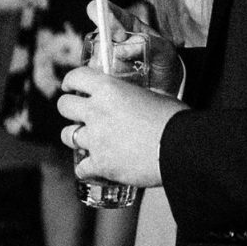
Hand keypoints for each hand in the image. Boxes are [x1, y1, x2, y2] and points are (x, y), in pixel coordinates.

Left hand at [57, 65, 185, 187]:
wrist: (182, 149)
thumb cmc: (176, 120)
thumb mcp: (156, 95)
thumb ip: (137, 95)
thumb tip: (139, 96)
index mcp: (110, 89)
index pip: (77, 77)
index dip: (71, 81)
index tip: (71, 87)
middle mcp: (97, 111)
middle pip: (63, 106)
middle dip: (70, 109)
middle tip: (79, 115)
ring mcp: (96, 139)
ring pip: (67, 135)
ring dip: (76, 138)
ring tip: (89, 141)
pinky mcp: (100, 164)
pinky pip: (81, 167)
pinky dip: (87, 168)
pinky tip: (95, 168)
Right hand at [83, 0, 185, 99]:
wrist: (166, 87)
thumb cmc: (164, 61)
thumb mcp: (164, 49)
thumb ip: (147, 43)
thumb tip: (121, 49)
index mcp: (121, 23)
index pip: (100, 10)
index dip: (104, 18)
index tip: (120, 35)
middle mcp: (106, 40)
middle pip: (94, 40)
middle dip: (110, 54)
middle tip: (129, 63)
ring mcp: (100, 60)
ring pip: (94, 63)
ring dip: (115, 72)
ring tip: (134, 76)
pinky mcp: (99, 79)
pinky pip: (96, 81)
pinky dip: (112, 85)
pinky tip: (128, 85)